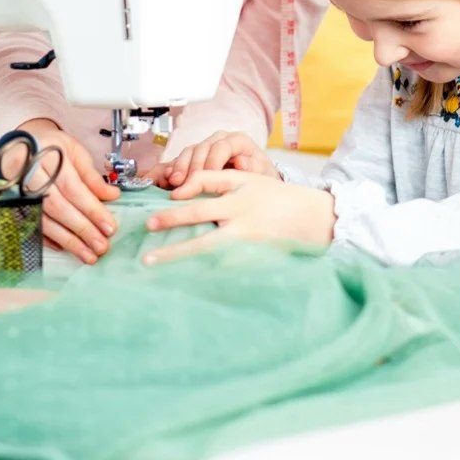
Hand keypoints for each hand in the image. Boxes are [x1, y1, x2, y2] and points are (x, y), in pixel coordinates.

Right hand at [20, 118, 119, 263]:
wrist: (18, 147)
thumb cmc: (50, 147)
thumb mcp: (74, 151)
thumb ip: (91, 176)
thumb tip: (112, 196)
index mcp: (46, 159)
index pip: (72, 188)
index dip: (92, 209)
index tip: (109, 226)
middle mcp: (28, 178)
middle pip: (58, 208)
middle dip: (82, 229)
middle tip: (102, 246)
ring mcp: (17, 194)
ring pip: (45, 222)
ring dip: (69, 241)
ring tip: (89, 255)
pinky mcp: (13, 207)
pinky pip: (33, 226)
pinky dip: (51, 239)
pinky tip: (67, 248)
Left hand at [142, 171, 335, 264]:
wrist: (311, 218)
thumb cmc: (275, 197)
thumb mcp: (249, 180)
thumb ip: (217, 181)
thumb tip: (180, 193)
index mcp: (240, 190)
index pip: (206, 183)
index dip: (184, 189)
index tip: (166, 200)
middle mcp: (240, 212)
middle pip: (199, 214)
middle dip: (172, 220)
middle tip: (148, 225)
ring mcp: (245, 237)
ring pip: (204, 245)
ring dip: (175, 253)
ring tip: (150, 260)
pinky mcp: (249, 256)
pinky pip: (218, 265)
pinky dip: (197, 271)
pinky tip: (178, 279)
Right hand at [155, 131, 280, 188]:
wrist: (256, 185)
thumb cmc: (258, 178)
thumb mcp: (262, 174)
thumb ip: (254, 168)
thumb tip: (242, 163)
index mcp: (237, 141)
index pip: (222, 146)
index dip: (214, 160)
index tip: (209, 176)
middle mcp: (219, 141)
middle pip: (202, 148)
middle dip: (193, 166)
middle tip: (187, 183)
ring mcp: (204, 148)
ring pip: (188, 152)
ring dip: (179, 167)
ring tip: (175, 182)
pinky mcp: (193, 159)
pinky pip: (178, 160)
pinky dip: (169, 169)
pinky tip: (163, 178)